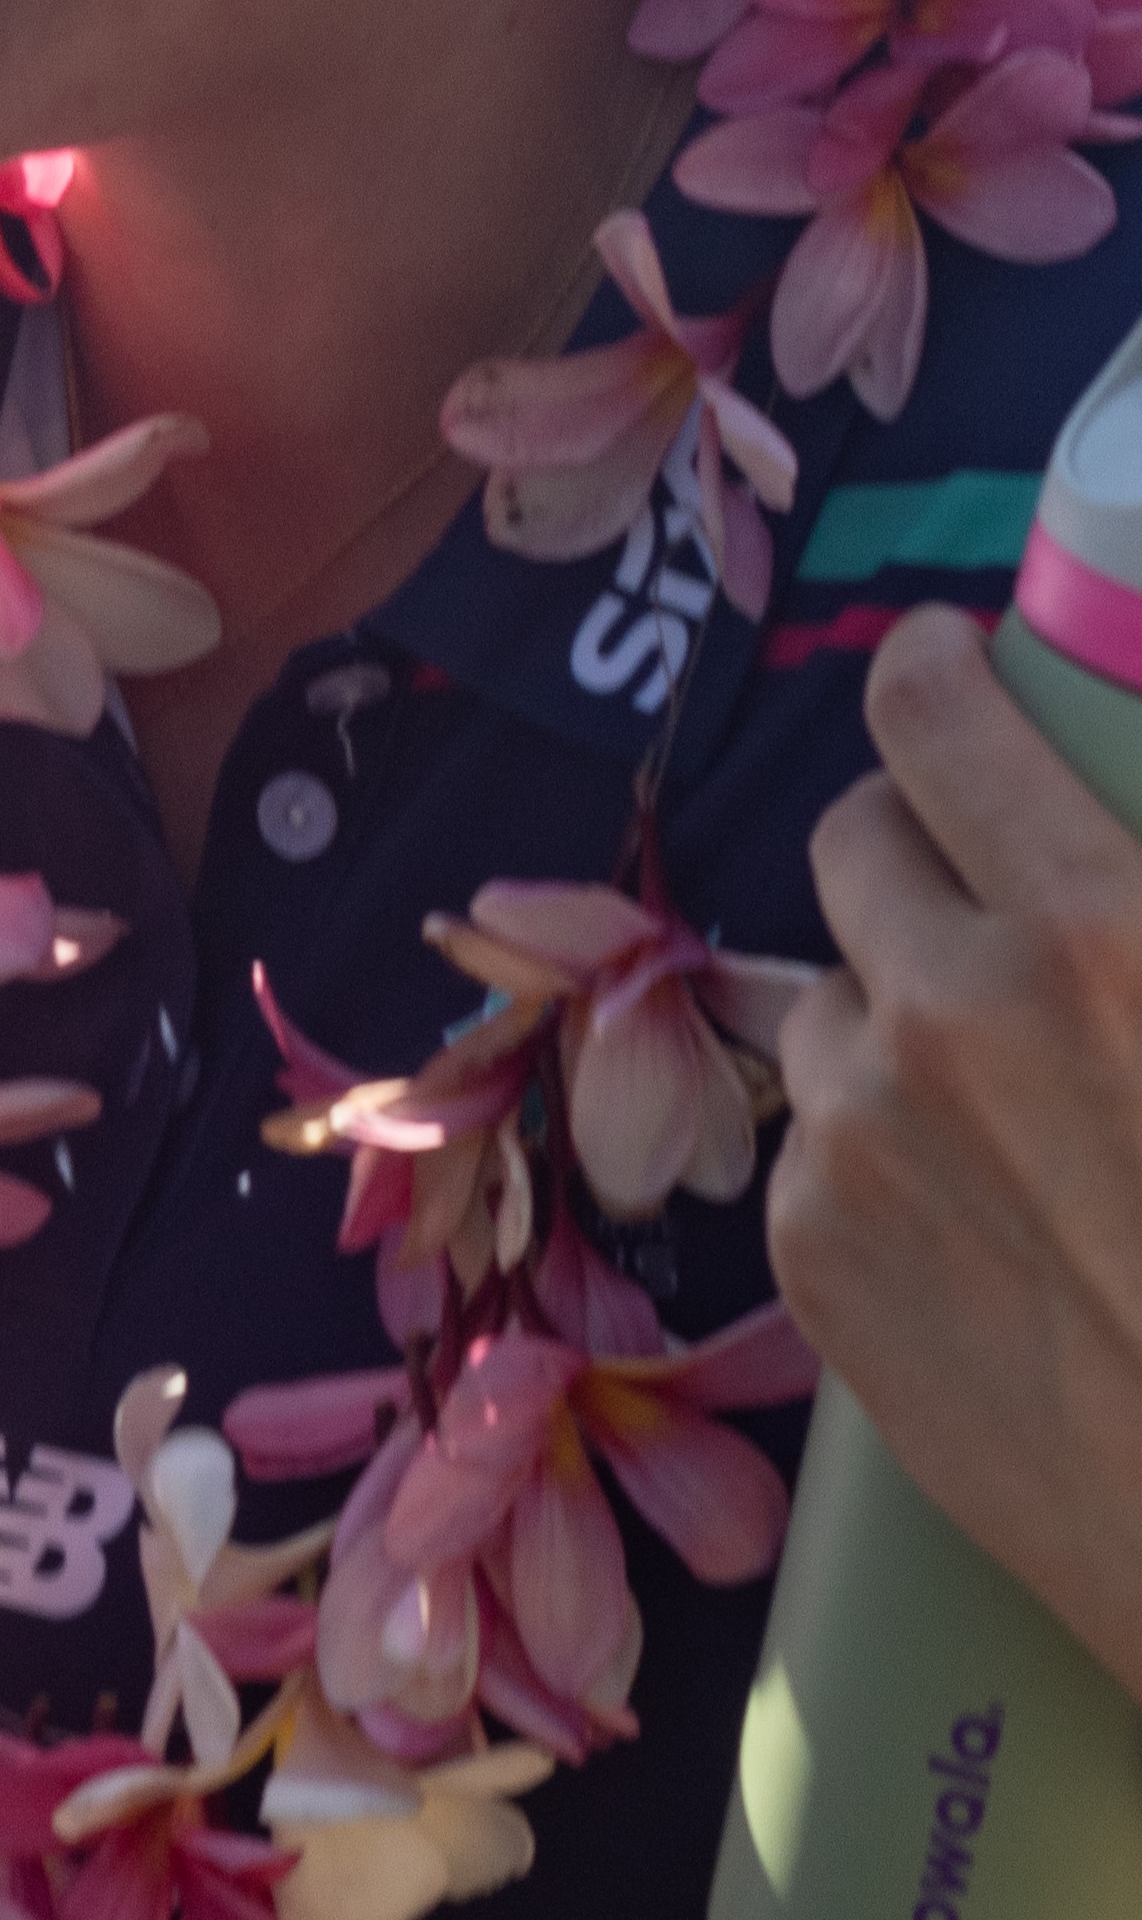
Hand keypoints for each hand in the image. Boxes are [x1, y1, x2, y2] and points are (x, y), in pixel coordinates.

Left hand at [774, 605, 1141, 1687]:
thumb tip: (1111, 882)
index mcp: (1098, 929)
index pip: (937, 725)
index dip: (933, 675)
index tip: (939, 663)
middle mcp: (941, 1012)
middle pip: (852, 848)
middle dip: (912, 842)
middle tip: (980, 875)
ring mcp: (853, 1139)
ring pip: (828, 1000)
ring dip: (892, 1002)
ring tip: (997, 1070)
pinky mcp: (810, 1256)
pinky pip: (818, 1137)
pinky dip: (877, 1135)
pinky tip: (975, 1193)